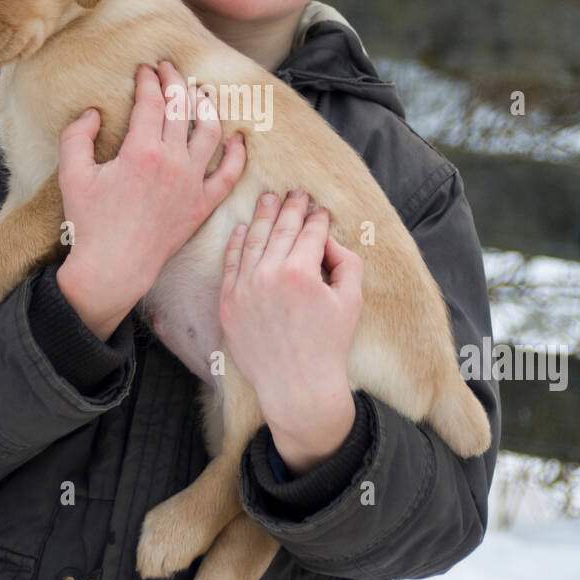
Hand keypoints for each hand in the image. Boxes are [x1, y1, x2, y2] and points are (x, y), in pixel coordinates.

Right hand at [56, 60, 246, 328]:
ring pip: (210, 132)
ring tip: (198, 93)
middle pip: (182, 108)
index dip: (148, 79)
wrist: (113, 268)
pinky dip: (236, 154)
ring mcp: (192, 183)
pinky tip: (236, 137)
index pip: (152, 100)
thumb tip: (93, 112)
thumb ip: (76, 136)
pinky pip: (229, 174)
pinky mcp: (202, 205)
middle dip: (175, 81)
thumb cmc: (89, 223)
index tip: (144, 69)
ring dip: (206, 107)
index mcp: (141, 151)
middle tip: (168, 69)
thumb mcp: (71, 175)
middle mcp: (172, 162)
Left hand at [219, 188, 362, 462]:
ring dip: (262, 216)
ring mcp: (244, 288)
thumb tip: (327, 238)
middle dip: (290, 207)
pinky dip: (237, 243)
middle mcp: (268, 275)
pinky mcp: (228, 302)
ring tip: (268, 199)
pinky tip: (244, 228)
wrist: (297, 387)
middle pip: (280, 229)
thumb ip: (346, 261)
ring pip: (253, 240)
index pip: (310, 232)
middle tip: (295, 193)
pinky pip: (230, 264)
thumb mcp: (351, 300)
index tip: (320, 209)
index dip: (318, 218)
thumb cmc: (329, 344)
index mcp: (301, 272)